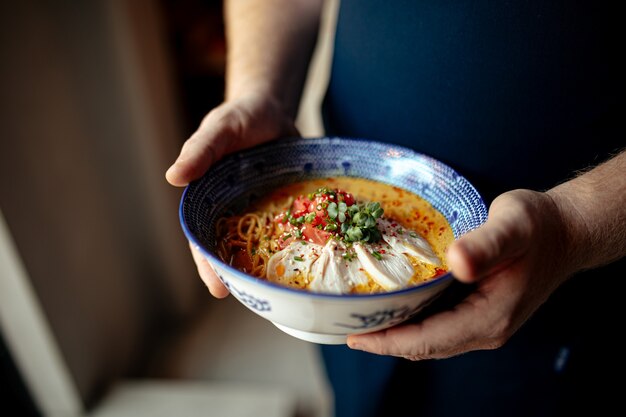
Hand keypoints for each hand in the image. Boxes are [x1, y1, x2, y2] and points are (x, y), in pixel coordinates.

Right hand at [166, 93, 298, 296]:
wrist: (273, 109)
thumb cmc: (239, 118)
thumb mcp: (219, 129)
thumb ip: (200, 151)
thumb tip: (173, 177)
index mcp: (209, 200)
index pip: (203, 238)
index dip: (208, 264)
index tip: (218, 288)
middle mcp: (234, 211)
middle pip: (233, 250)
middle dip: (242, 275)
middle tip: (256, 299)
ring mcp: (262, 211)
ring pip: (263, 246)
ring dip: (270, 267)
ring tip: (284, 291)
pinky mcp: (286, 205)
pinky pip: (291, 229)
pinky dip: (298, 244)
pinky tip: (311, 260)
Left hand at [346, 189, 575, 359]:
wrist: (566, 231)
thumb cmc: (538, 226)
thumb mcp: (512, 226)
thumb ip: (485, 244)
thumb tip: (457, 263)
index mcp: (489, 317)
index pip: (427, 341)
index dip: (387, 341)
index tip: (352, 336)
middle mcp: (485, 328)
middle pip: (423, 346)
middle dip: (383, 340)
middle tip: (343, 324)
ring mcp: (482, 323)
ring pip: (429, 340)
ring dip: (394, 333)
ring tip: (359, 317)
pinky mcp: (479, 312)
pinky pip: (437, 326)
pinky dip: (410, 322)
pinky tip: (392, 305)